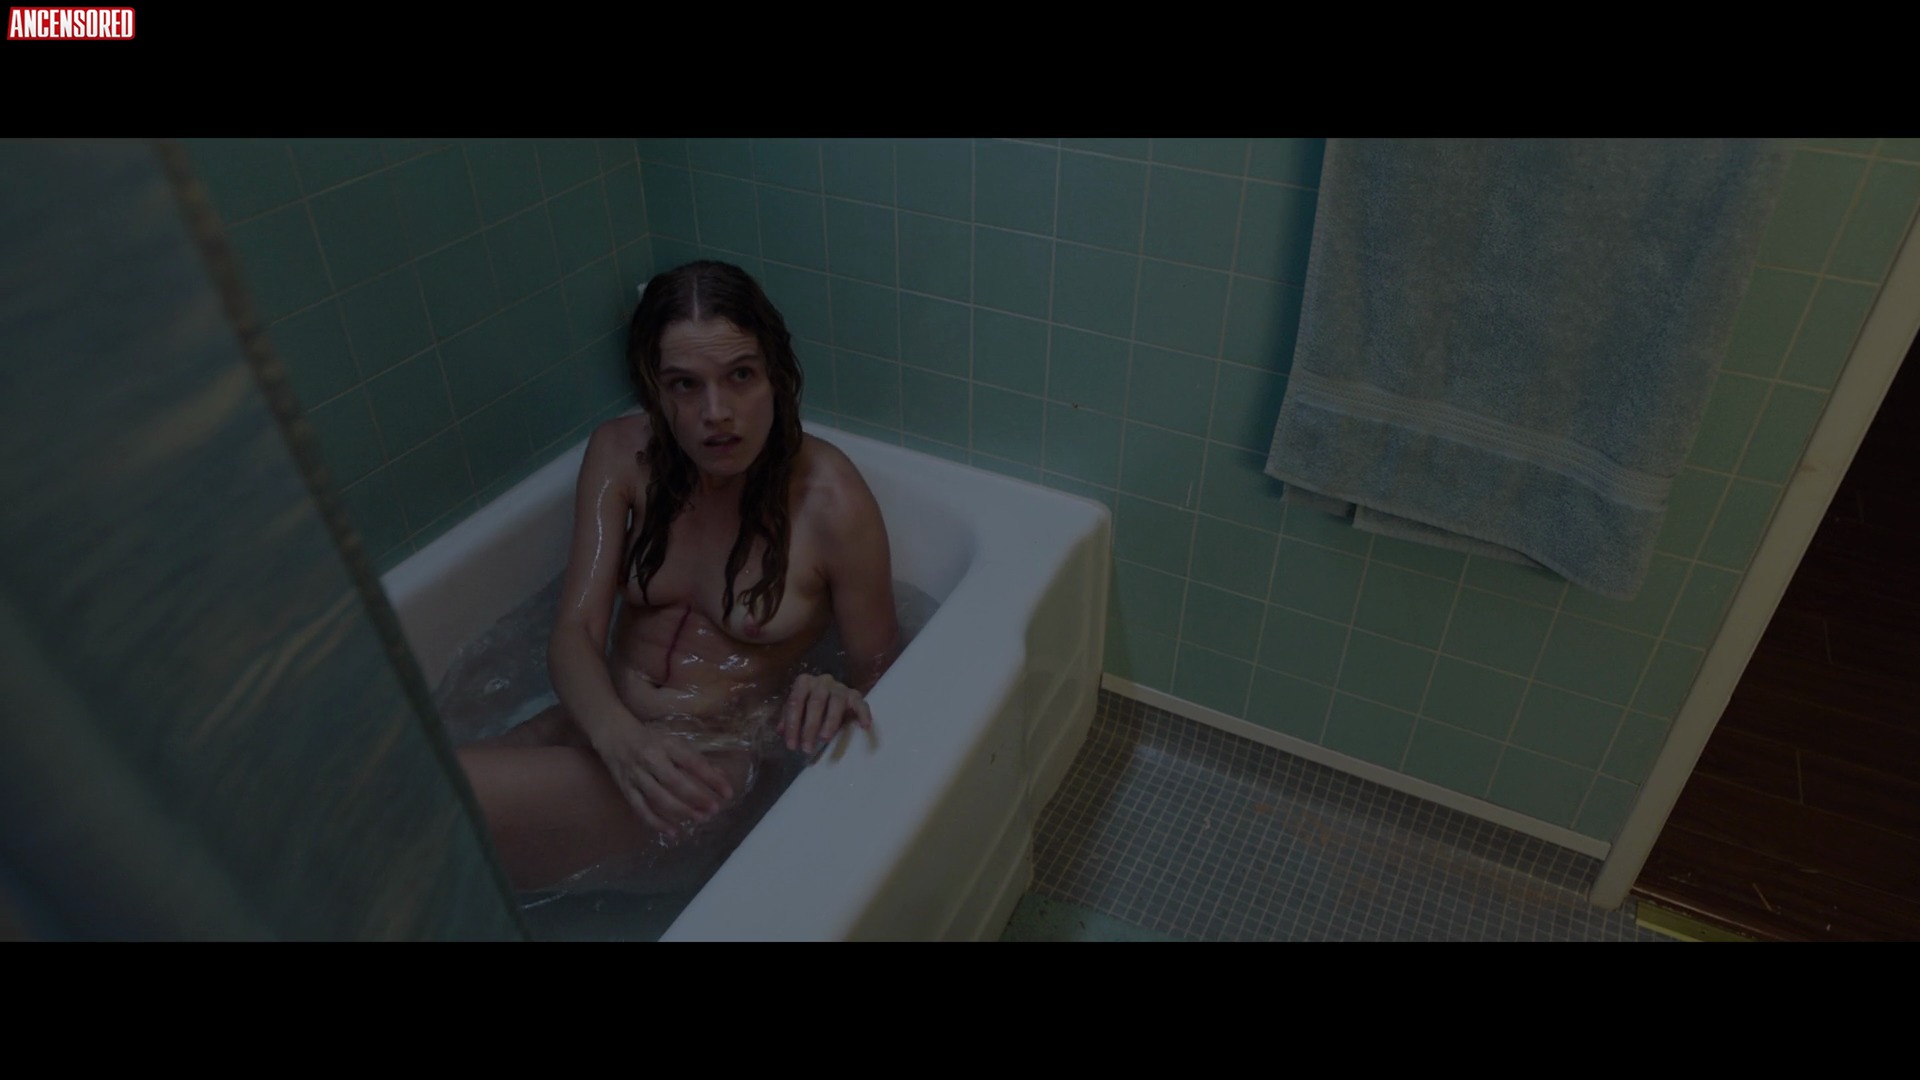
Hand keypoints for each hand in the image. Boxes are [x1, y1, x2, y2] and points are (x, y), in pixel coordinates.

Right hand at [587, 715, 734, 837]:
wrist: (614, 734)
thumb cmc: (650, 738)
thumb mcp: (674, 742)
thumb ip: (695, 760)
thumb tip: (721, 776)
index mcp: (666, 745)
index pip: (692, 762)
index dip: (711, 778)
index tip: (727, 792)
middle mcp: (650, 759)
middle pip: (675, 782)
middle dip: (696, 797)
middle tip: (714, 809)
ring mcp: (636, 776)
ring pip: (658, 798)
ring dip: (680, 811)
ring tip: (699, 819)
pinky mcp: (626, 789)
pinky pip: (641, 809)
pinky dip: (656, 823)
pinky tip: (673, 832)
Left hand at [780, 672, 873, 754]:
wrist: (832, 695)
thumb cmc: (811, 705)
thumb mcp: (798, 710)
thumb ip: (789, 719)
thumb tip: (781, 731)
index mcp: (804, 683)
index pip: (795, 702)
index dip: (792, 725)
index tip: (792, 745)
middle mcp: (822, 681)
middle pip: (815, 703)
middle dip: (809, 727)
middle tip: (807, 748)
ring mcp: (840, 687)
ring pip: (836, 702)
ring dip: (830, 721)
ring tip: (825, 739)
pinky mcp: (855, 695)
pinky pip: (861, 703)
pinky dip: (863, 714)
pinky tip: (864, 726)